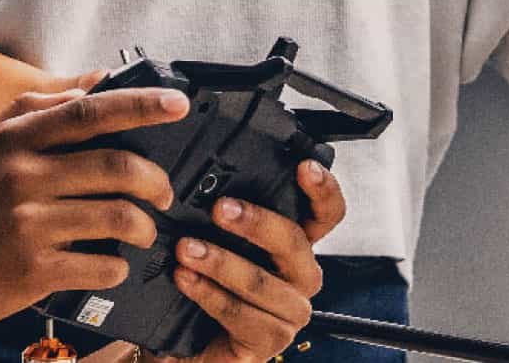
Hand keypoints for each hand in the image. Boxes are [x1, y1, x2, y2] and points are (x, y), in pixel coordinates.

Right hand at [0, 85, 187, 329]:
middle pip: (117, 167)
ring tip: (143, 231)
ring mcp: (28, 224)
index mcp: (12, 142)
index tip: (178, 105)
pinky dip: (118, 267)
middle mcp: (21, 177)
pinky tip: (111, 265)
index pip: (89, 113)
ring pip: (119, 218)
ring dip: (144, 227)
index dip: (141, 105)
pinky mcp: (33, 270)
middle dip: (156, 181)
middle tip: (163, 192)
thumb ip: (30, 110)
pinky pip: (101, 265)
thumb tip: (91, 84)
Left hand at [151, 159, 348, 362]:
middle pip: (296, 243)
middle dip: (257, 223)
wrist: (183, 341)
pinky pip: (243, 316)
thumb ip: (222, 215)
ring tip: (186, 249)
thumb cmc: (204, 282)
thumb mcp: (214, 240)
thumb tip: (204, 182)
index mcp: (294, 246)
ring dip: (222, 262)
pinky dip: (210, 294)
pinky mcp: (269, 342)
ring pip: (264, 282)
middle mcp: (300, 277)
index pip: (325, 215)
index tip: (304, 167)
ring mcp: (289, 312)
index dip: (323, 190)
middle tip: (219, 209)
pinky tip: (186, 280)